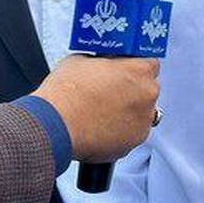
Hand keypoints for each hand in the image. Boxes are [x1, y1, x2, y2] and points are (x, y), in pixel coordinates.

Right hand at [32, 55, 160, 162]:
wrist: (53, 126)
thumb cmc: (66, 93)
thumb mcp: (83, 60)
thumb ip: (103, 62)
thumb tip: (103, 65)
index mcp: (139, 70)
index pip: (149, 64)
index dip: (134, 68)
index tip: (124, 74)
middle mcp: (147, 94)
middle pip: (146, 89)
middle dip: (131, 91)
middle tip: (108, 95)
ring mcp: (143, 120)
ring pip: (141, 113)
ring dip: (128, 113)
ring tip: (102, 114)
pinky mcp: (133, 142)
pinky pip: (132, 133)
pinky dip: (121, 132)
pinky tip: (101, 129)